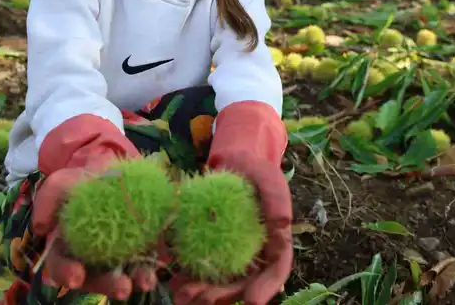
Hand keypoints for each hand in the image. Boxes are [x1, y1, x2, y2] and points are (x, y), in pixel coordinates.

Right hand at [30, 114, 159, 298]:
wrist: (116, 172)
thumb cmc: (84, 181)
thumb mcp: (64, 182)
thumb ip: (49, 197)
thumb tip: (40, 227)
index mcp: (66, 246)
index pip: (61, 265)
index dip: (66, 273)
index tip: (76, 277)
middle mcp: (90, 257)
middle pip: (94, 277)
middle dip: (107, 285)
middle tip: (121, 288)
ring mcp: (115, 257)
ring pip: (120, 276)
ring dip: (132, 282)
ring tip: (143, 283)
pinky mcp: (139, 252)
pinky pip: (142, 266)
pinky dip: (147, 272)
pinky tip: (151, 276)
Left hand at [170, 152, 292, 304]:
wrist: (232, 163)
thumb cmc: (254, 169)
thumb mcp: (267, 176)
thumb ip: (275, 197)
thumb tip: (282, 223)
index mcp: (275, 243)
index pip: (276, 272)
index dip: (266, 289)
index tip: (252, 300)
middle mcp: (255, 255)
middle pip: (243, 284)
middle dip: (224, 297)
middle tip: (203, 299)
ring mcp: (232, 255)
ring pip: (220, 283)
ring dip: (202, 293)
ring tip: (181, 295)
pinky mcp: (210, 248)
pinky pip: (199, 267)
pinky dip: (187, 277)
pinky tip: (172, 280)